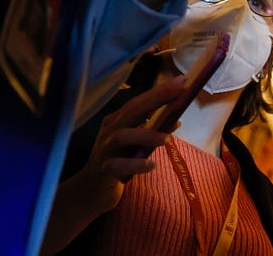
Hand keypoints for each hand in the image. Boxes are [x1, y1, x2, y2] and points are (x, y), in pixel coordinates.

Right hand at [66, 76, 187, 215]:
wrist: (91, 191)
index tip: (182, 80)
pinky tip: (151, 165)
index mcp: (118, 121)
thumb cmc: (118, 161)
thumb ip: (152, 132)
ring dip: (146, 135)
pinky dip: (135, 164)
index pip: (139, 102)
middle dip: (156, 99)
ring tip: (167, 138)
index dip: (159, 91)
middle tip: (178, 92)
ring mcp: (105, 149)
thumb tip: (176, 120)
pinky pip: (118, 165)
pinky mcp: (103, 170)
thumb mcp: (136, 145)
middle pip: (131, 111)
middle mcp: (110, 130)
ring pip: (123, 136)